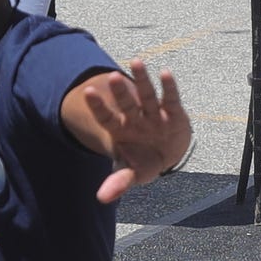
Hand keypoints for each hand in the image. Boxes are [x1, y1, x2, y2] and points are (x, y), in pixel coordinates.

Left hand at [80, 58, 191, 204]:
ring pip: (146, 95)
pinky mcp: (172, 112)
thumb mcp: (134, 173)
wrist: (168, 154)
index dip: (98, 106)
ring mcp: (153, 113)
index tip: (88, 93)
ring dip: (142, 80)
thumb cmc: (145, 161)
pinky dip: (168, 87)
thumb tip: (102, 198)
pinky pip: (170, 98)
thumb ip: (119, 182)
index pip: (106, 117)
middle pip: (126, 103)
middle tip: (111, 76)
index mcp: (121, 130)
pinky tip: (165, 73)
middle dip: (120, 91)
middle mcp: (135, 118)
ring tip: (136, 62)